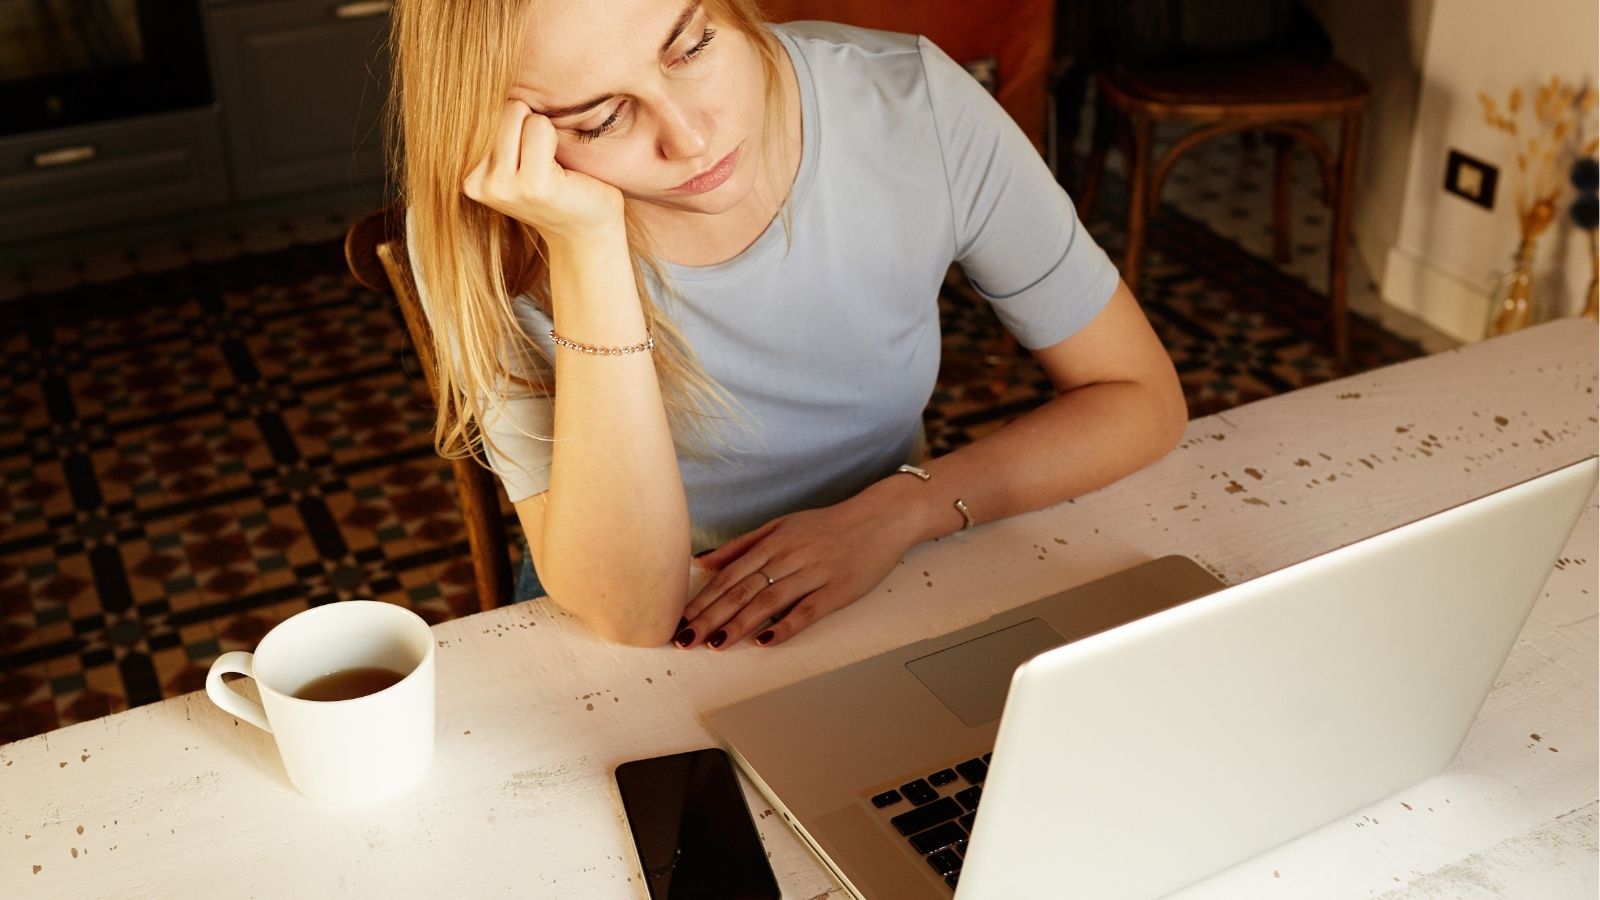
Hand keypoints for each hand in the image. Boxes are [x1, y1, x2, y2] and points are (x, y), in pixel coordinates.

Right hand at [462, 100, 623, 242]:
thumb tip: (484, 76)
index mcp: (467, 175)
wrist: (587, 227)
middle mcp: (477, 183)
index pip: (482, 111)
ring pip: (519, 114)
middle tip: (543, 160)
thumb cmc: (557, 184)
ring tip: (551, 165)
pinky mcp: (533, 185)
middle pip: (501, 109)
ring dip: (544, 132)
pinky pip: (540, 127)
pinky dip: (556, 140)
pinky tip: (562, 172)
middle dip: (529, 124)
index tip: (525, 154)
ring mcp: (502, 187)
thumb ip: (496, 128)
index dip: (515, 123)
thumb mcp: (515, 154)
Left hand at [677, 498, 916, 649]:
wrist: (880, 518)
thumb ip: (742, 545)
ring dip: (740, 625)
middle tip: (687, 639)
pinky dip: (785, 627)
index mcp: (773, 543)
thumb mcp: (782, 525)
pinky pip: (807, 611)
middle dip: (712, 617)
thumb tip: (704, 560)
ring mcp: (813, 574)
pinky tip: (766, 641)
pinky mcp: (837, 590)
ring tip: (716, 644)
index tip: (681, 619)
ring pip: (768, 602)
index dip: (704, 598)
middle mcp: (789, 557)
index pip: (730, 575)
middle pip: (743, 591)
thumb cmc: (829, 524)